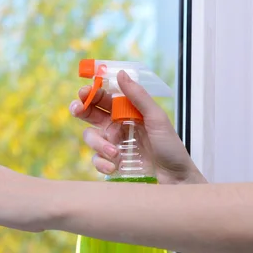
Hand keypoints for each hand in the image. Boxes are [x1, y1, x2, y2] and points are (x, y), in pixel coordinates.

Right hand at [69, 71, 205, 184]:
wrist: (174, 178)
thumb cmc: (170, 147)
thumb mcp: (156, 118)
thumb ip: (138, 96)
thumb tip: (121, 73)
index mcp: (127, 113)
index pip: (104, 99)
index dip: (92, 94)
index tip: (84, 92)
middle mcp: (117, 127)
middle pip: (90, 115)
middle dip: (81, 110)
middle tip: (77, 109)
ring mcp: (112, 145)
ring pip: (90, 137)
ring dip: (99, 144)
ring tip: (116, 153)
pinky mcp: (110, 163)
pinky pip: (96, 160)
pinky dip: (103, 163)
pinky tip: (115, 166)